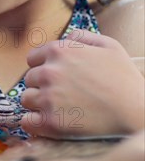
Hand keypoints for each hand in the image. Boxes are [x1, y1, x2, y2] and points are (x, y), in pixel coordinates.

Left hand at [21, 30, 144, 137]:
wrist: (138, 113)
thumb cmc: (125, 80)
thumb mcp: (109, 46)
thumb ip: (82, 37)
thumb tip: (65, 38)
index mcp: (59, 51)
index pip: (32, 59)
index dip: (43, 68)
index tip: (57, 78)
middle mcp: (49, 72)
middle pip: (29, 79)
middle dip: (42, 86)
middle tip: (64, 94)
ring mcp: (48, 98)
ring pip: (27, 99)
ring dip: (38, 104)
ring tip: (60, 108)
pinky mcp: (51, 123)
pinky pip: (27, 122)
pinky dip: (34, 123)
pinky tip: (48, 123)